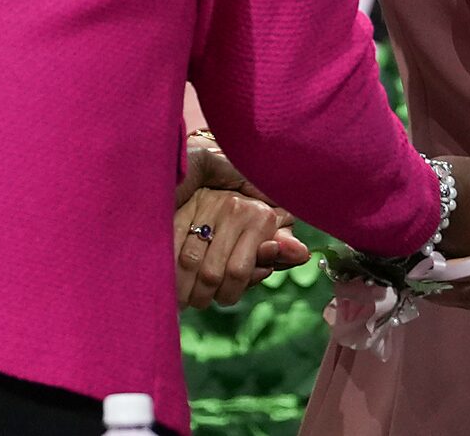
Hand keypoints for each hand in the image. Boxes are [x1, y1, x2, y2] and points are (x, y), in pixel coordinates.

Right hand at [173, 187, 308, 310]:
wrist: (217, 167)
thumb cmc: (250, 209)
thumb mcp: (268, 227)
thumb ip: (280, 248)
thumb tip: (302, 253)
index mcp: (260, 217)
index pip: (240, 272)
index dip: (229, 293)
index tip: (221, 300)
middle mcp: (235, 209)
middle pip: (213, 272)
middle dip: (203, 295)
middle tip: (198, 302)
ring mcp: (206, 204)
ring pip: (190, 260)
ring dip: (182, 287)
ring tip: (182, 296)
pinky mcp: (181, 201)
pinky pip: (172, 241)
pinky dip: (168, 264)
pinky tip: (167, 276)